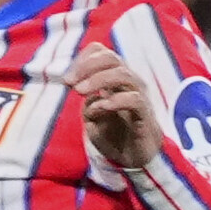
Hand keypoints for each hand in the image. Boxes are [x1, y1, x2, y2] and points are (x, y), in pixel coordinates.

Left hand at [63, 32, 162, 180]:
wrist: (133, 157)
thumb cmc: (113, 132)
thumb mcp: (91, 116)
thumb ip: (86, 101)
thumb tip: (82, 90)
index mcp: (113, 77)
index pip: (101, 52)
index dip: (81, 59)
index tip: (66, 78)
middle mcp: (128, 82)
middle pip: (111, 58)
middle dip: (87, 66)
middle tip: (69, 83)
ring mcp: (138, 96)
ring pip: (123, 74)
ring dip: (98, 80)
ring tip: (79, 92)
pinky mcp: (144, 114)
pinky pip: (134, 99)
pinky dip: (115, 101)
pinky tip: (100, 107)